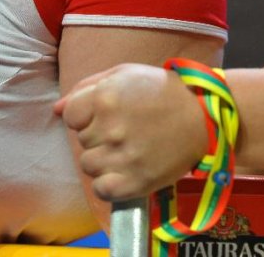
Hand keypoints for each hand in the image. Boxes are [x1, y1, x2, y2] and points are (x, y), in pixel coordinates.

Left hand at [54, 63, 207, 200]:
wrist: (206, 117)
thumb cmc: (165, 91)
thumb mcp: (127, 74)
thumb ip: (87, 87)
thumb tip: (57, 109)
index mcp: (106, 96)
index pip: (71, 116)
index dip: (87, 116)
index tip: (108, 116)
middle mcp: (111, 126)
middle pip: (81, 141)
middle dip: (99, 136)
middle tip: (127, 130)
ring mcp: (123, 155)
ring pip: (89, 166)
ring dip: (105, 160)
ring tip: (129, 150)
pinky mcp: (135, 180)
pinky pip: (102, 189)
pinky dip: (111, 184)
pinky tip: (126, 171)